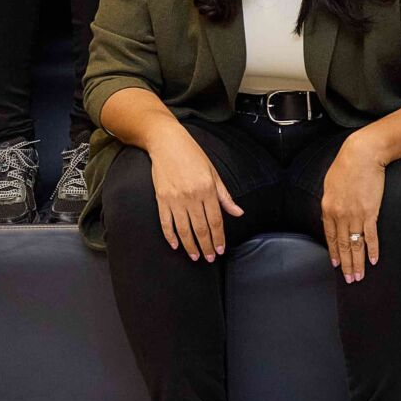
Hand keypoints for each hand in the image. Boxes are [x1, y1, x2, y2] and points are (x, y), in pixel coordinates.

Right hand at [149, 125, 242, 261]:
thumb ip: (224, 196)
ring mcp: (175, 199)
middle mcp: (192, 196)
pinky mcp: (161, 198)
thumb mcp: (213, 173)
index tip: (220, 250)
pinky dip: (170, 236)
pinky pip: (166, 222)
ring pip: (184, 229)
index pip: (215, 220)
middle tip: (209, 258)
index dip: (218, 238)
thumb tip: (238, 212)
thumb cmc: (192, 155)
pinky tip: (175, 245)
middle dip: (206, 246)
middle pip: (200, 228)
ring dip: (190, 246)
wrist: (166, 142)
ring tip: (195, 256)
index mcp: (207, 189)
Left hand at [321, 131, 387, 282]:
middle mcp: (339, 215)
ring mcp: (355, 215)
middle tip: (349, 280)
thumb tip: (331, 214)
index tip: (336, 265)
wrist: (363, 154)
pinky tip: (373, 261)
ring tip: (359, 276)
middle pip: (343, 245)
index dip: (334, 252)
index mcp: (327, 208)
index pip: (331, 236)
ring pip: (356, 245)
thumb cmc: (346, 165)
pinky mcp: (370, 212)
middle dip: (346, 264)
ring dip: (357, 262)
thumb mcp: (330, 184)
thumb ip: (330, 202)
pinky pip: (371, 236)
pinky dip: (372, 250)